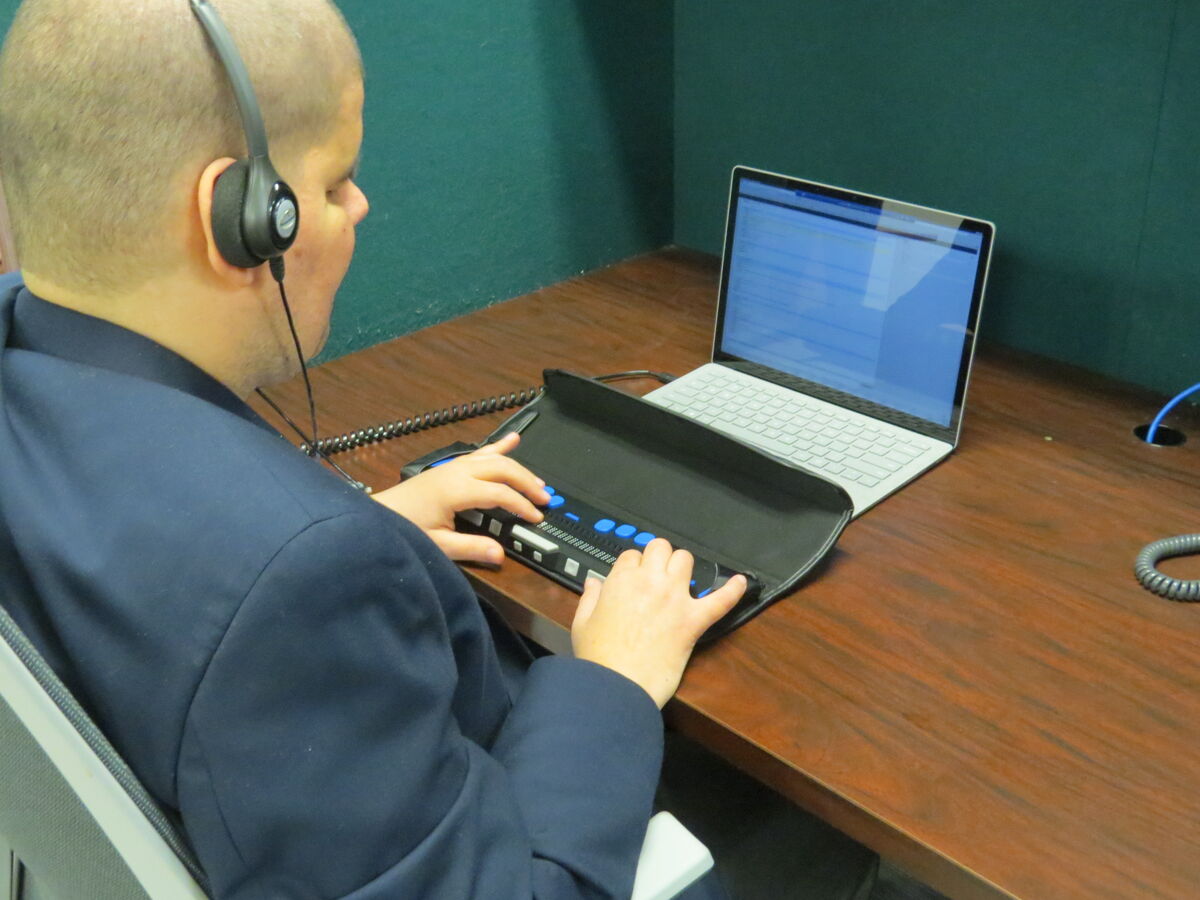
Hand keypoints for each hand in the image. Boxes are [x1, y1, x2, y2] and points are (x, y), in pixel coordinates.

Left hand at [372, 432, 547, 562]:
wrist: (378, 516)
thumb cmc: (404, 529)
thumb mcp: (438, 544)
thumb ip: (471, 548)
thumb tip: (500, 554)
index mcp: (456, 490)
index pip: (500, 493)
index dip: (522, 505)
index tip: (536, 517)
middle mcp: (457, 473)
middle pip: (503, 469)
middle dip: (527, 482)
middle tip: (544, 498)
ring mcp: (452, 467)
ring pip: (494, 459)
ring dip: (518, 468)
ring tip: (537, 481)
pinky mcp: (449, 468)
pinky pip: (479, 453)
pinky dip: (498, 447)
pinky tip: (513, 439)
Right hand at [571, 539, 745, 707]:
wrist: (617, 687)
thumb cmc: (599, 659)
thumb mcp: (582, 623)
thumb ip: (589, 598)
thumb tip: (593, 583)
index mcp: (621, 581)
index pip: (632, 555)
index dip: (633, 565)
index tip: (633, 577)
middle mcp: (650, 583)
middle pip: (661, 548)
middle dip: (658, 557)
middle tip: (657, 574)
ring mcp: (675, 600)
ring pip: (686, 560)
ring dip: (682, 566)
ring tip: (680, 579)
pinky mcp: (692, 622)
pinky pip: (720, 600)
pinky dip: (733, 591)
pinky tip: (741, 583)